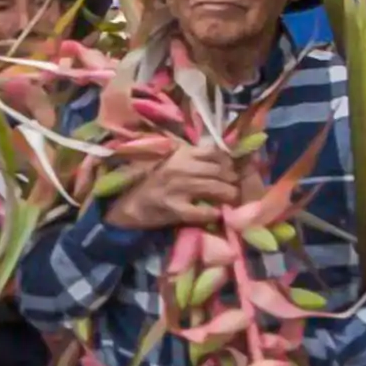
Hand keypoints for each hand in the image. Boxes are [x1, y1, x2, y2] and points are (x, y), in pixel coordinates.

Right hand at [103, 140, 240, 230]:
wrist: (130, 204)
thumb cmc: (153, 181)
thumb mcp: (170, 159)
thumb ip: (191, 155)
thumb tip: (220, 154)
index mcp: (181, 154)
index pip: (214, 152)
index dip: (228, 161)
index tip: (231, 168)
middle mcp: (182, 168)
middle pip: (220, 170)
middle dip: (232, 179)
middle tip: (235, 185)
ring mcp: (179, 189)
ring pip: (216, 188)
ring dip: (229, 194)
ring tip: (232, 198)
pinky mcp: (177, 209)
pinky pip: (204, 211)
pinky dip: (214, 213)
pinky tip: (217, 213)